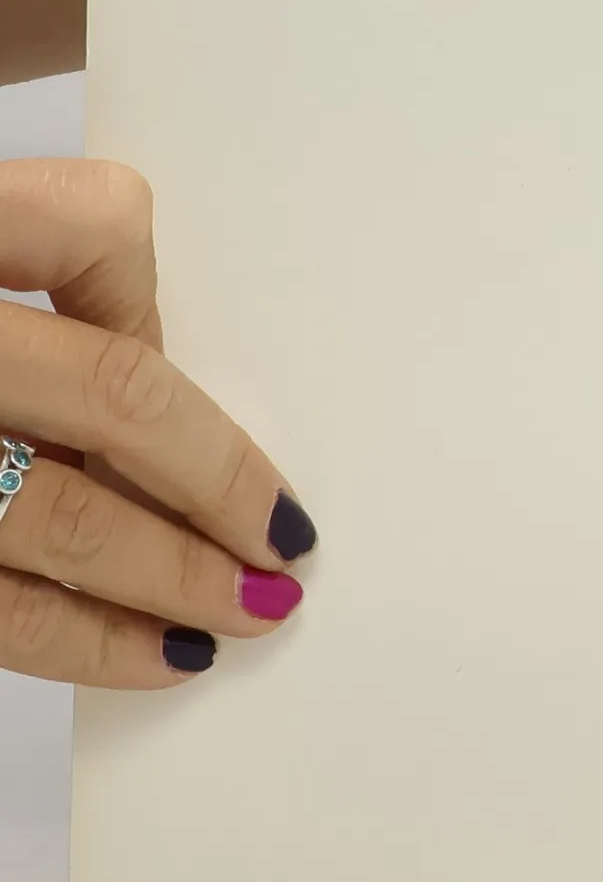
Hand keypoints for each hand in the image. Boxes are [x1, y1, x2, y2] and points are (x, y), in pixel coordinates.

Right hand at [0, 160, 313, 687]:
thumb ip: (37, 281)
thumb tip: (181, 382)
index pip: (97, 224)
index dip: (183, 298)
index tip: (248, 384)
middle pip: (109, 393)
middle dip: (221, 487)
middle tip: (286, 555)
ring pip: (56, 515)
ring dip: (173, 579)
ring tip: (244, 617)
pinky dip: (83, 638)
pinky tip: (151, 656)